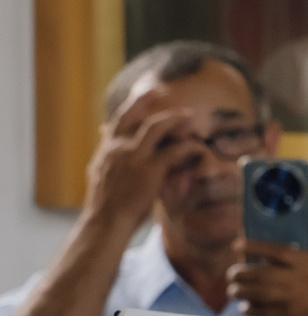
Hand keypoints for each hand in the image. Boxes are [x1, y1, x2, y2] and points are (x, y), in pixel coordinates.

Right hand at [84, 90, 191, 239]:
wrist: (104, 223)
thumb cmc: (107, 205)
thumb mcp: (102, 175)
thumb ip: (111, 159)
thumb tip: (110, 148)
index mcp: (106, 149)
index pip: (118, 120)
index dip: (135, 105)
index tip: (148, 93)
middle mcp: (117, 148)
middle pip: (135, 115)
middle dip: (151, 101)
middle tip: (166, 92)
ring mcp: (133, 157)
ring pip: (157, 127)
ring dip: (175, 119)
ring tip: (190, 117)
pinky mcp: (149, 170)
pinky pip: (174, 151)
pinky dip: (187, 146)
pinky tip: (197, 147)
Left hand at [229, 220, 307, 315]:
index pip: (277, 251)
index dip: (254, 247)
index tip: (236, 245)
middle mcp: (300, 280)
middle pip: (261, 273)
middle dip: (240, 273)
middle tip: (232, 273)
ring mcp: (293, 300)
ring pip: (256, 292)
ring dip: (240, 291)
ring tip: (234, 289)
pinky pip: (260, 311)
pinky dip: (249, 309)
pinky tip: (245, 306)